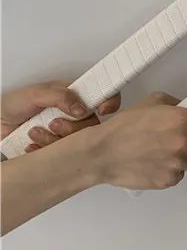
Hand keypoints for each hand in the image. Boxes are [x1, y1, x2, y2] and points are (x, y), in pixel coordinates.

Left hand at [0, 80, 120, 149]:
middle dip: (73, 128)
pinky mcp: (55, 148)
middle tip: (55, 123)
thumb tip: (81, 106)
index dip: (109, 102)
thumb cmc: (13, 104)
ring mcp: (65, 131)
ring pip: (76, 142)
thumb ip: (60, 96)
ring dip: (54, 139)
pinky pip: (61, 155)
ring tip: (36, 132)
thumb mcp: (35, 94)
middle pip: (91, 124)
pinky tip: (32, 145)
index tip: (103, 108)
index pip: (102, 96)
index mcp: (75, 95)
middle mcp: (74, 113)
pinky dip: (44, 150)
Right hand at [84, 92, 186, 190]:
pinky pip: (181, 174)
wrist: (102, 153)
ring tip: (170, 149)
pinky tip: (159, 160)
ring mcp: (177, 164)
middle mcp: (184, 143)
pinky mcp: (168, 181)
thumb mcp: (155, 101)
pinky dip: (175, 168)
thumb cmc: (126, 125)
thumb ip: (180, 105)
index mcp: (183, 120)